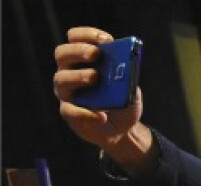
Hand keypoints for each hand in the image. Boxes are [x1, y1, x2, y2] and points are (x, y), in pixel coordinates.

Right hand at [54, 28, 145, 155]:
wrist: (121, 128)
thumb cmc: (122, 101)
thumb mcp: (131, 88)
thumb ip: (128, 77)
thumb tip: (127, 68)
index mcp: (84, 59)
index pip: (75, 38)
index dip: (87, 35)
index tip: (105, 39)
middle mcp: (70, 71)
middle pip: (62, 53)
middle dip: (79, 50)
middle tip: (95, 54)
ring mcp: (67, 92)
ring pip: (61, 78)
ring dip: (78, 76)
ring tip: (95, 78)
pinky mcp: (69, 112)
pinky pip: (70, 110)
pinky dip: (85, 112)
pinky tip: (101, 116)